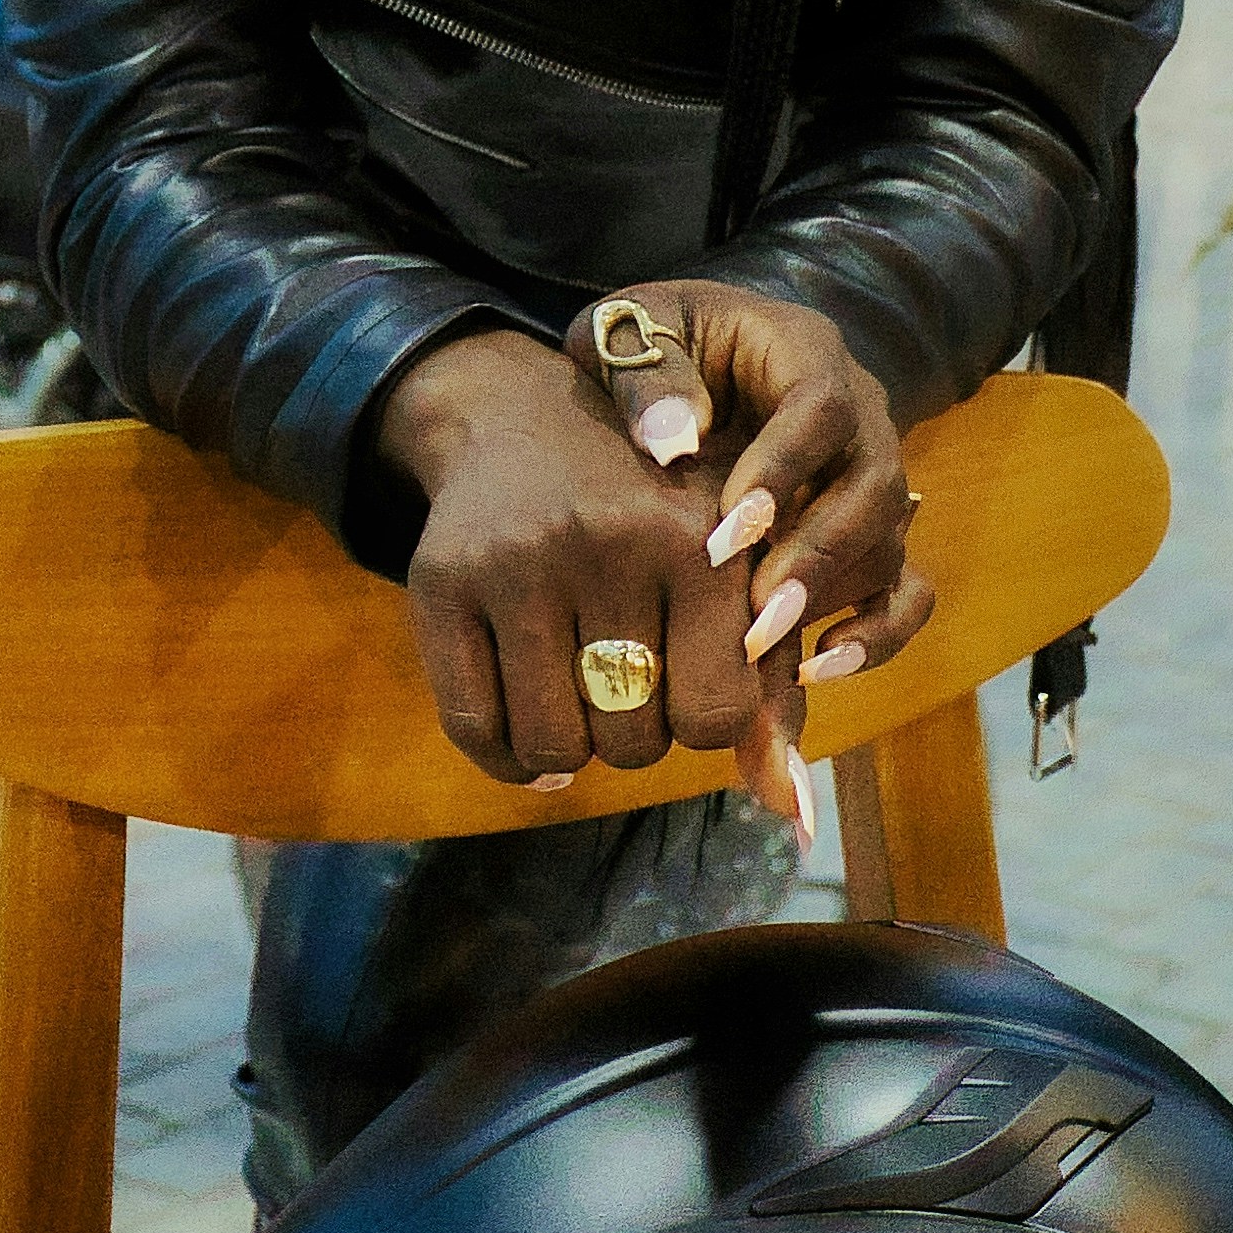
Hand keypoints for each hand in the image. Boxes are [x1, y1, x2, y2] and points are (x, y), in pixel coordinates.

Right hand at [369, 294, 926, 822]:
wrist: (527, 418)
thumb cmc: (656, 518)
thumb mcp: (728, 574)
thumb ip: (771, 689)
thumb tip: (789, 814)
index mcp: (699, 540)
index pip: (715, 716)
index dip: (701, 720)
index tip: (689, 678)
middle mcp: (609, 542)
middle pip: (634, 739)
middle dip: (635, 732)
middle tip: (627, 678)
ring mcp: (517, 561)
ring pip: (553, 744)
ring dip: (571, 746)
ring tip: (579, 695)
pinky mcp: (442, 580)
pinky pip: (474, 729)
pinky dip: (506, 754)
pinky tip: (524, 715)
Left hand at [571, 283, 930, 796]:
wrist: (684, 359)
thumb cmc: (651, 347)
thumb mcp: (628, 333)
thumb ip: (645, 377)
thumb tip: (672, 444)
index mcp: (802, 351)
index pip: (822, 406)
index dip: (784, 471)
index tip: (725, 534)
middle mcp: (858, 413)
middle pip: (874, 482)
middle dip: (817, 554)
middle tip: (754, 615)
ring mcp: (869, 477)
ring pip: (889, 539)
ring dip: (832, 598)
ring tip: (762, 649)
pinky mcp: (869, 534)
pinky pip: (906, 588)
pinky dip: (876, 634)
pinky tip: (813, 670)